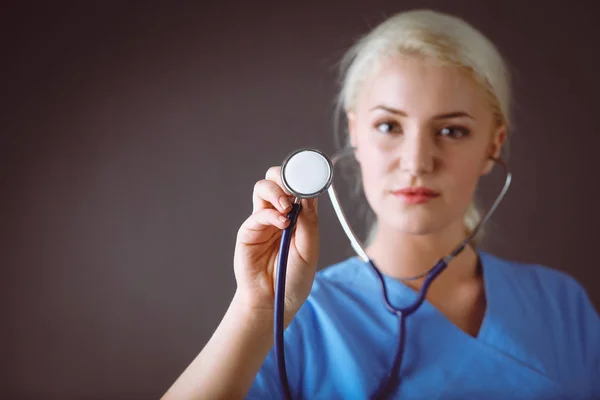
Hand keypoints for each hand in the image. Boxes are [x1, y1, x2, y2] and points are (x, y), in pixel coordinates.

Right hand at [233, 166, 319, 324]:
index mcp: (298, 216)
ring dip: (276, 190)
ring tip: (286, 206)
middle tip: (294, 189)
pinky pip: (258, 214)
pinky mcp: (248, 232)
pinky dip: (271, 214)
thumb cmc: (294, 278)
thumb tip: (308, 194)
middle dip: (285, 176)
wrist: (275, 302)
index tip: (312, 176)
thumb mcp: (310, 250)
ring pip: (262, 188)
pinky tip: (282, 223)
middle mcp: (279, 214)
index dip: (303, 178)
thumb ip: (309, 221)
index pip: (298, 186)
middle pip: (276, 179)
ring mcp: (262, 222)